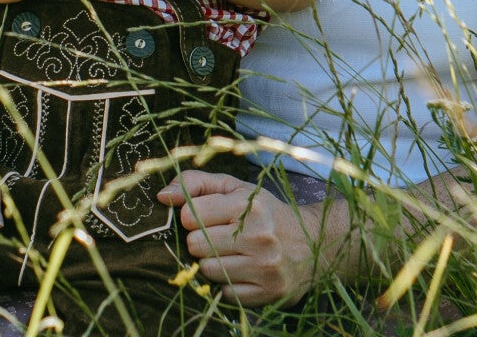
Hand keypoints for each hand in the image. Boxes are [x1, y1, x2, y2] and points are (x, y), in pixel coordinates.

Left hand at [158, 171, 314, 305]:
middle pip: (195, 245)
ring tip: (230, 254)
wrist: (315, 243)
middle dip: (200, 242)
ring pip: (208, 270)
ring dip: (212, 263)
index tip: (206, 218)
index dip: (191, 217)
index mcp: (249, 204)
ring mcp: (265, 267)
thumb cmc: (265, 212)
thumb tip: (161, 196)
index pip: (190, 216)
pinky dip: (227, 284)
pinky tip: (241, 271)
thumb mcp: (235, 188)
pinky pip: (225, 293)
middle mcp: (259, 235)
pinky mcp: (269, 292)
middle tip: (218, 237)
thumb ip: (196, 184)